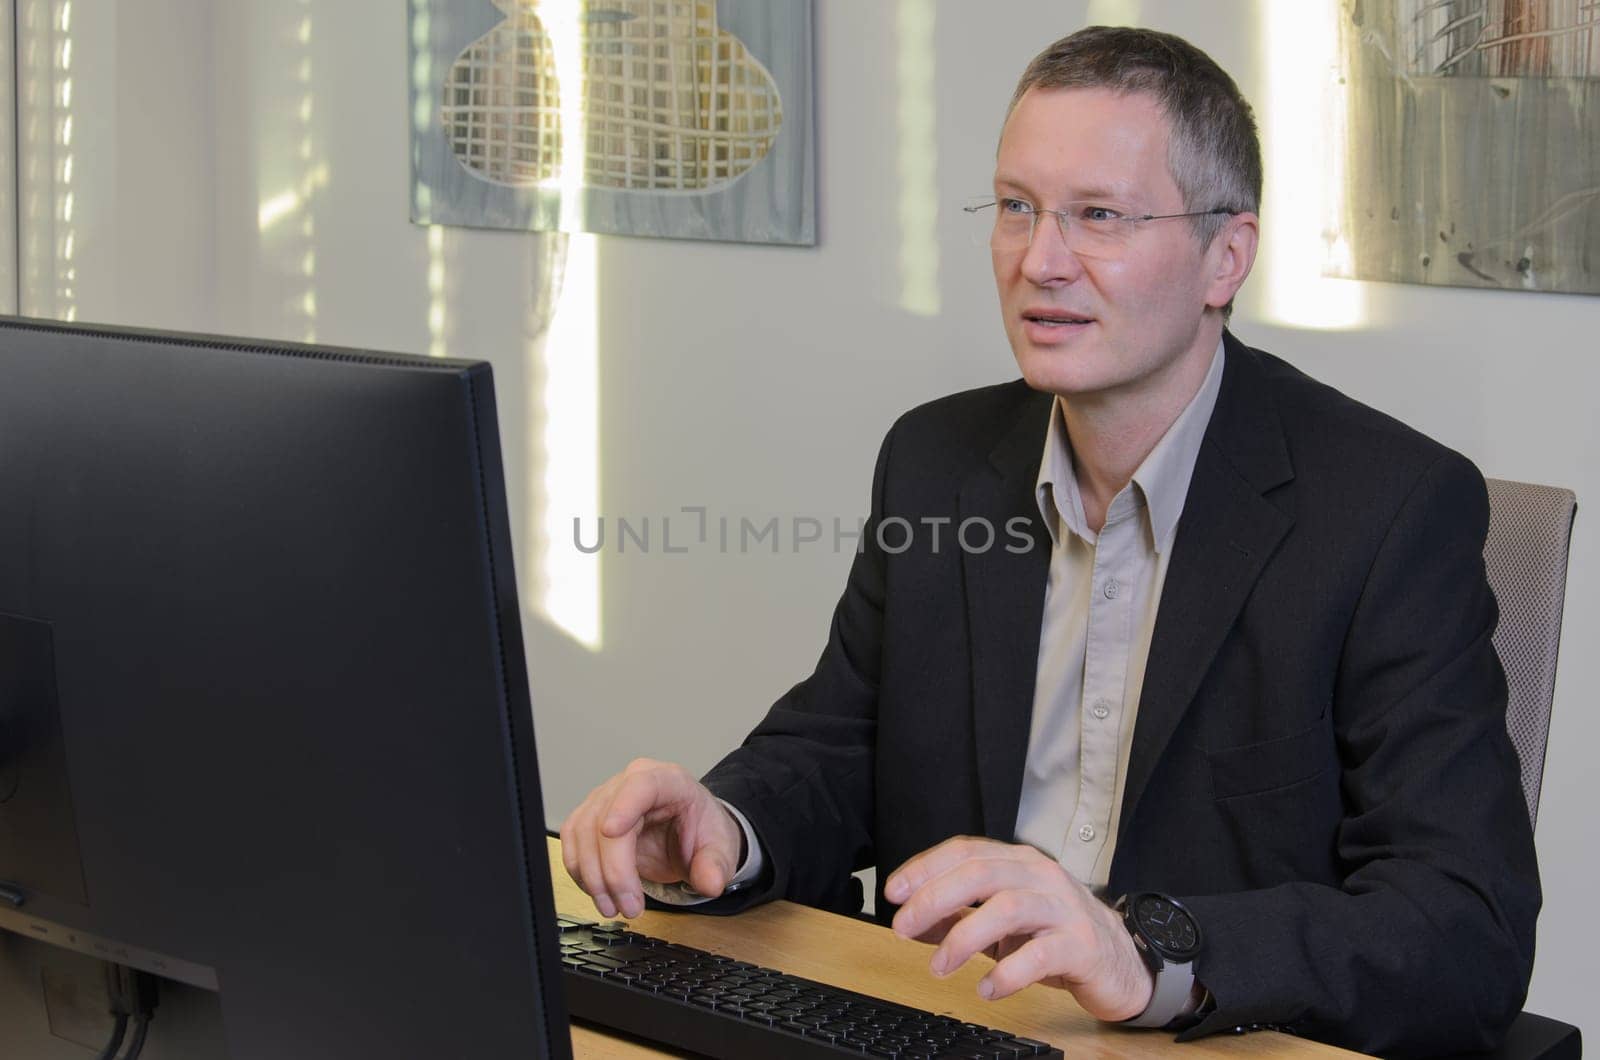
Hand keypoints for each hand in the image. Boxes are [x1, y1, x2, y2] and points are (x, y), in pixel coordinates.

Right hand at [559, 758, 743, 918]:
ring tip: (614, 907)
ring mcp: (606, 798)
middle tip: (630, 907)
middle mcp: (631, 783)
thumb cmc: (700, 831)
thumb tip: (710, 882)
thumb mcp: (719, 849)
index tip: (612, 832)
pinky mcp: (590, 817)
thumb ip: (716, 866)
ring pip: (582, 833)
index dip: (623, 807)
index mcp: (668, 781)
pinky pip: (572, 841)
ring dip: (593, 877)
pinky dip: (580, 871)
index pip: (640, 786)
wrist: (687, 833)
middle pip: (605, 820)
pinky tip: (598, 892)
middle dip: (613, 871)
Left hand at [883, 836, 1153, 1020]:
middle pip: (982, 873)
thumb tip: (911, 919)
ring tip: (939, 965)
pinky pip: (1040, 955)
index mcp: (1018, 862)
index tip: (893, 891)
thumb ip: (958, 916)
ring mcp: (1063, 908)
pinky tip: (988, 989)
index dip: (925, 867)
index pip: (965, 851)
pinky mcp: (1081, 945)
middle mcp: (1040, 876)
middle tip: (902, 927)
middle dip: (935, 898)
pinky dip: (1008, 973)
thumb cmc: (1054, 934)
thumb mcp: (1001, 922)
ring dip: (964, 936)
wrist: (1120, 959)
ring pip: (1008, 908)